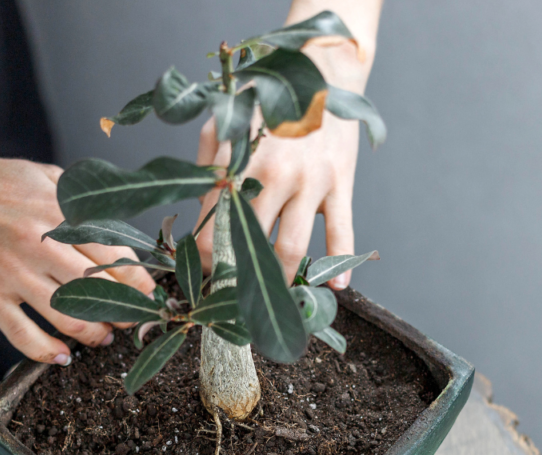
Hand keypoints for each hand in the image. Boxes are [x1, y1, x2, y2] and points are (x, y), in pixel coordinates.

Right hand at [0, 154, 155, 364]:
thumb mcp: (41, 174)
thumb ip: (78, 201)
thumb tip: (115, 230)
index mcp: (56, 213)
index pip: (113, 256)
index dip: (138, 280)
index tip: (149, 292)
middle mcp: (38, 245)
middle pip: (98, 291)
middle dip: (125, 311)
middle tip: (133, 320)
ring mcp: (11, 273)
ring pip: (68, 318)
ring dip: (94, 334)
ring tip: (104, 337)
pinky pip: (23, 336)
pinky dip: (48, 353)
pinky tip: (62, 356)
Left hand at [194, 110, 360, 289]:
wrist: (322, 71)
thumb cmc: (268, 101)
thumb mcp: (227, 121)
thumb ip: (209, 163)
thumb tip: (199, 212)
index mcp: (239, 160)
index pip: (213, 221)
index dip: (205, 254)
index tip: (205, 270)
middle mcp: (273, 174)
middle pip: (249, 241)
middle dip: (238, 274)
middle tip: (235, 292)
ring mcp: (310, 181)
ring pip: (292, 247)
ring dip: (281, 279)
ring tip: (275, 296)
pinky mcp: (341, 183)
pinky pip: (341, 231)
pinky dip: (340, 263)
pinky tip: (335, 285)